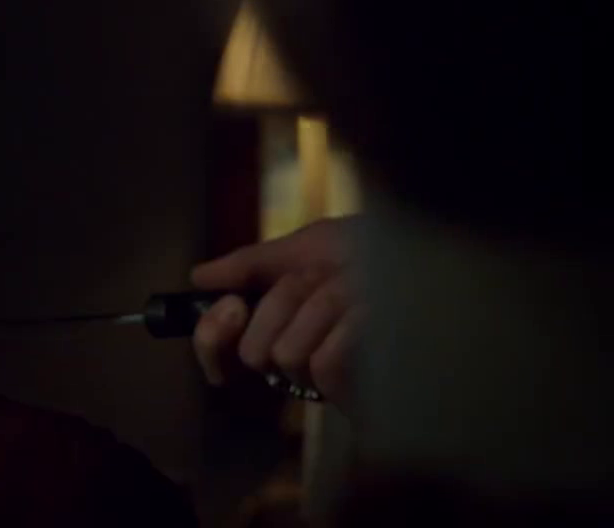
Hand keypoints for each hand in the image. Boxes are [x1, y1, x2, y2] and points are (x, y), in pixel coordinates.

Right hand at [190, 217, 363, 409]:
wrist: (446, 264)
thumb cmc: (382, 252)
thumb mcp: (313, 245)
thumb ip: (254, 262)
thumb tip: (198, 276)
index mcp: (282, 330)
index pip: (219, 352)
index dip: (210, 338)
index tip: (228, 308)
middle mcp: (302, 365)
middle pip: (252, 350)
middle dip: (280, 307)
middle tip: (315, 285)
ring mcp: (334, 385)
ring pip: (288, 355)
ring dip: (321, 310)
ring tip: (356, 296)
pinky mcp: (368, 399)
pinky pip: (327, 364)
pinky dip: (347, 329)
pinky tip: (373, 317)